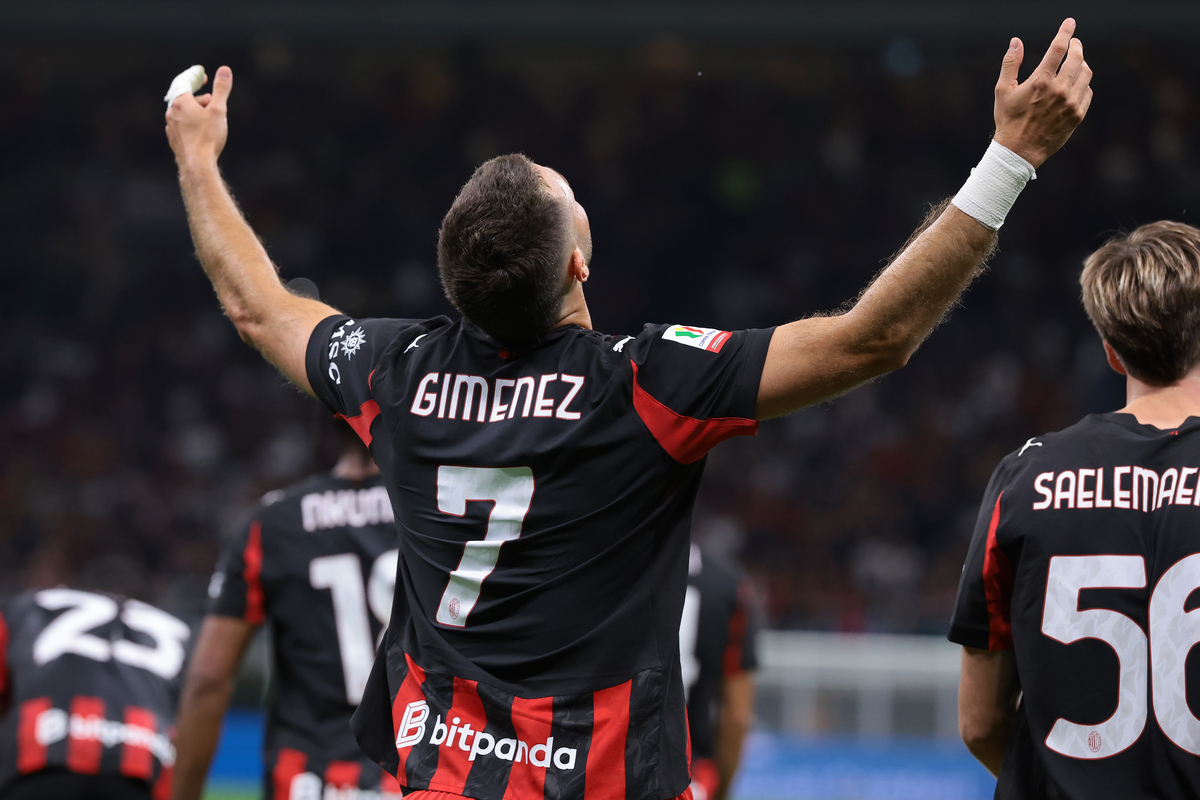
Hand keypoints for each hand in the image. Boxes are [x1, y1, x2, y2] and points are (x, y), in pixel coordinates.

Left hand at [165, 65, 232, 171]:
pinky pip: (181, 125)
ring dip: (196, 111)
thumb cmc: (208, 137)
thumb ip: (221, 89)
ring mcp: (171, 127)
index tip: (203, 74)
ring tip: (209, 118)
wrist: (197, 165)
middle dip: (200, 97)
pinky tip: (200, 131)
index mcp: (181, 102)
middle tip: (213, 101)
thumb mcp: (219, 110)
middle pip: (186, 98)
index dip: (195, 76)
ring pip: (183, 112)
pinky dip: (191, 123)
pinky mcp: (174, 139)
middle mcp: (172, 112)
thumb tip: (224, 69)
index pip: (185, 81)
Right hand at [993, 19, 1092, 167]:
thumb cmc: (1008, 120)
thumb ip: (1010, 64)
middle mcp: (1059, 90)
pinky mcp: (1077, 115)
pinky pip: (1087, 92)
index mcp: (1040, 81)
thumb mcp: (1002, 91)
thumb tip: (1016, 41)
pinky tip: (1076, 84)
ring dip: (1082, 64)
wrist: (1019, 151)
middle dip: (1077, 46)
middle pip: (1077, 58)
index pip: (1058, 48)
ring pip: (1085, 74)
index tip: (1070, 23)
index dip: (1065, 32)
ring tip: (1076, 62)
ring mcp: (1071, 103)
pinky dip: (1083, 84)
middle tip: (1075, 43)